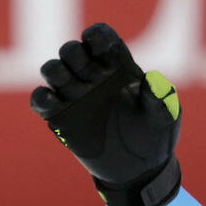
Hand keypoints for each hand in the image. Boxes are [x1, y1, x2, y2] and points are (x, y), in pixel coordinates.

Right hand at [30, 23, 181, 205]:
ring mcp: (75, 96)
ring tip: (68, 83)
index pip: (102, 39)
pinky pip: (41, 101)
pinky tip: (52, 102)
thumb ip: (160, 98)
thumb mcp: (164, 117)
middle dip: (73, 53)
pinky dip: (41, 98)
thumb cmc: (155, 136)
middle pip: (73, 51)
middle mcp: (93, 77)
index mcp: (119, 68)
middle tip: (85, 70)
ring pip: (52, 70)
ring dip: (54, 70)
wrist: (141, 168)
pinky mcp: (61, 117)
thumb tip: (156, 79)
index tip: (97, 43)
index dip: (96, 36)